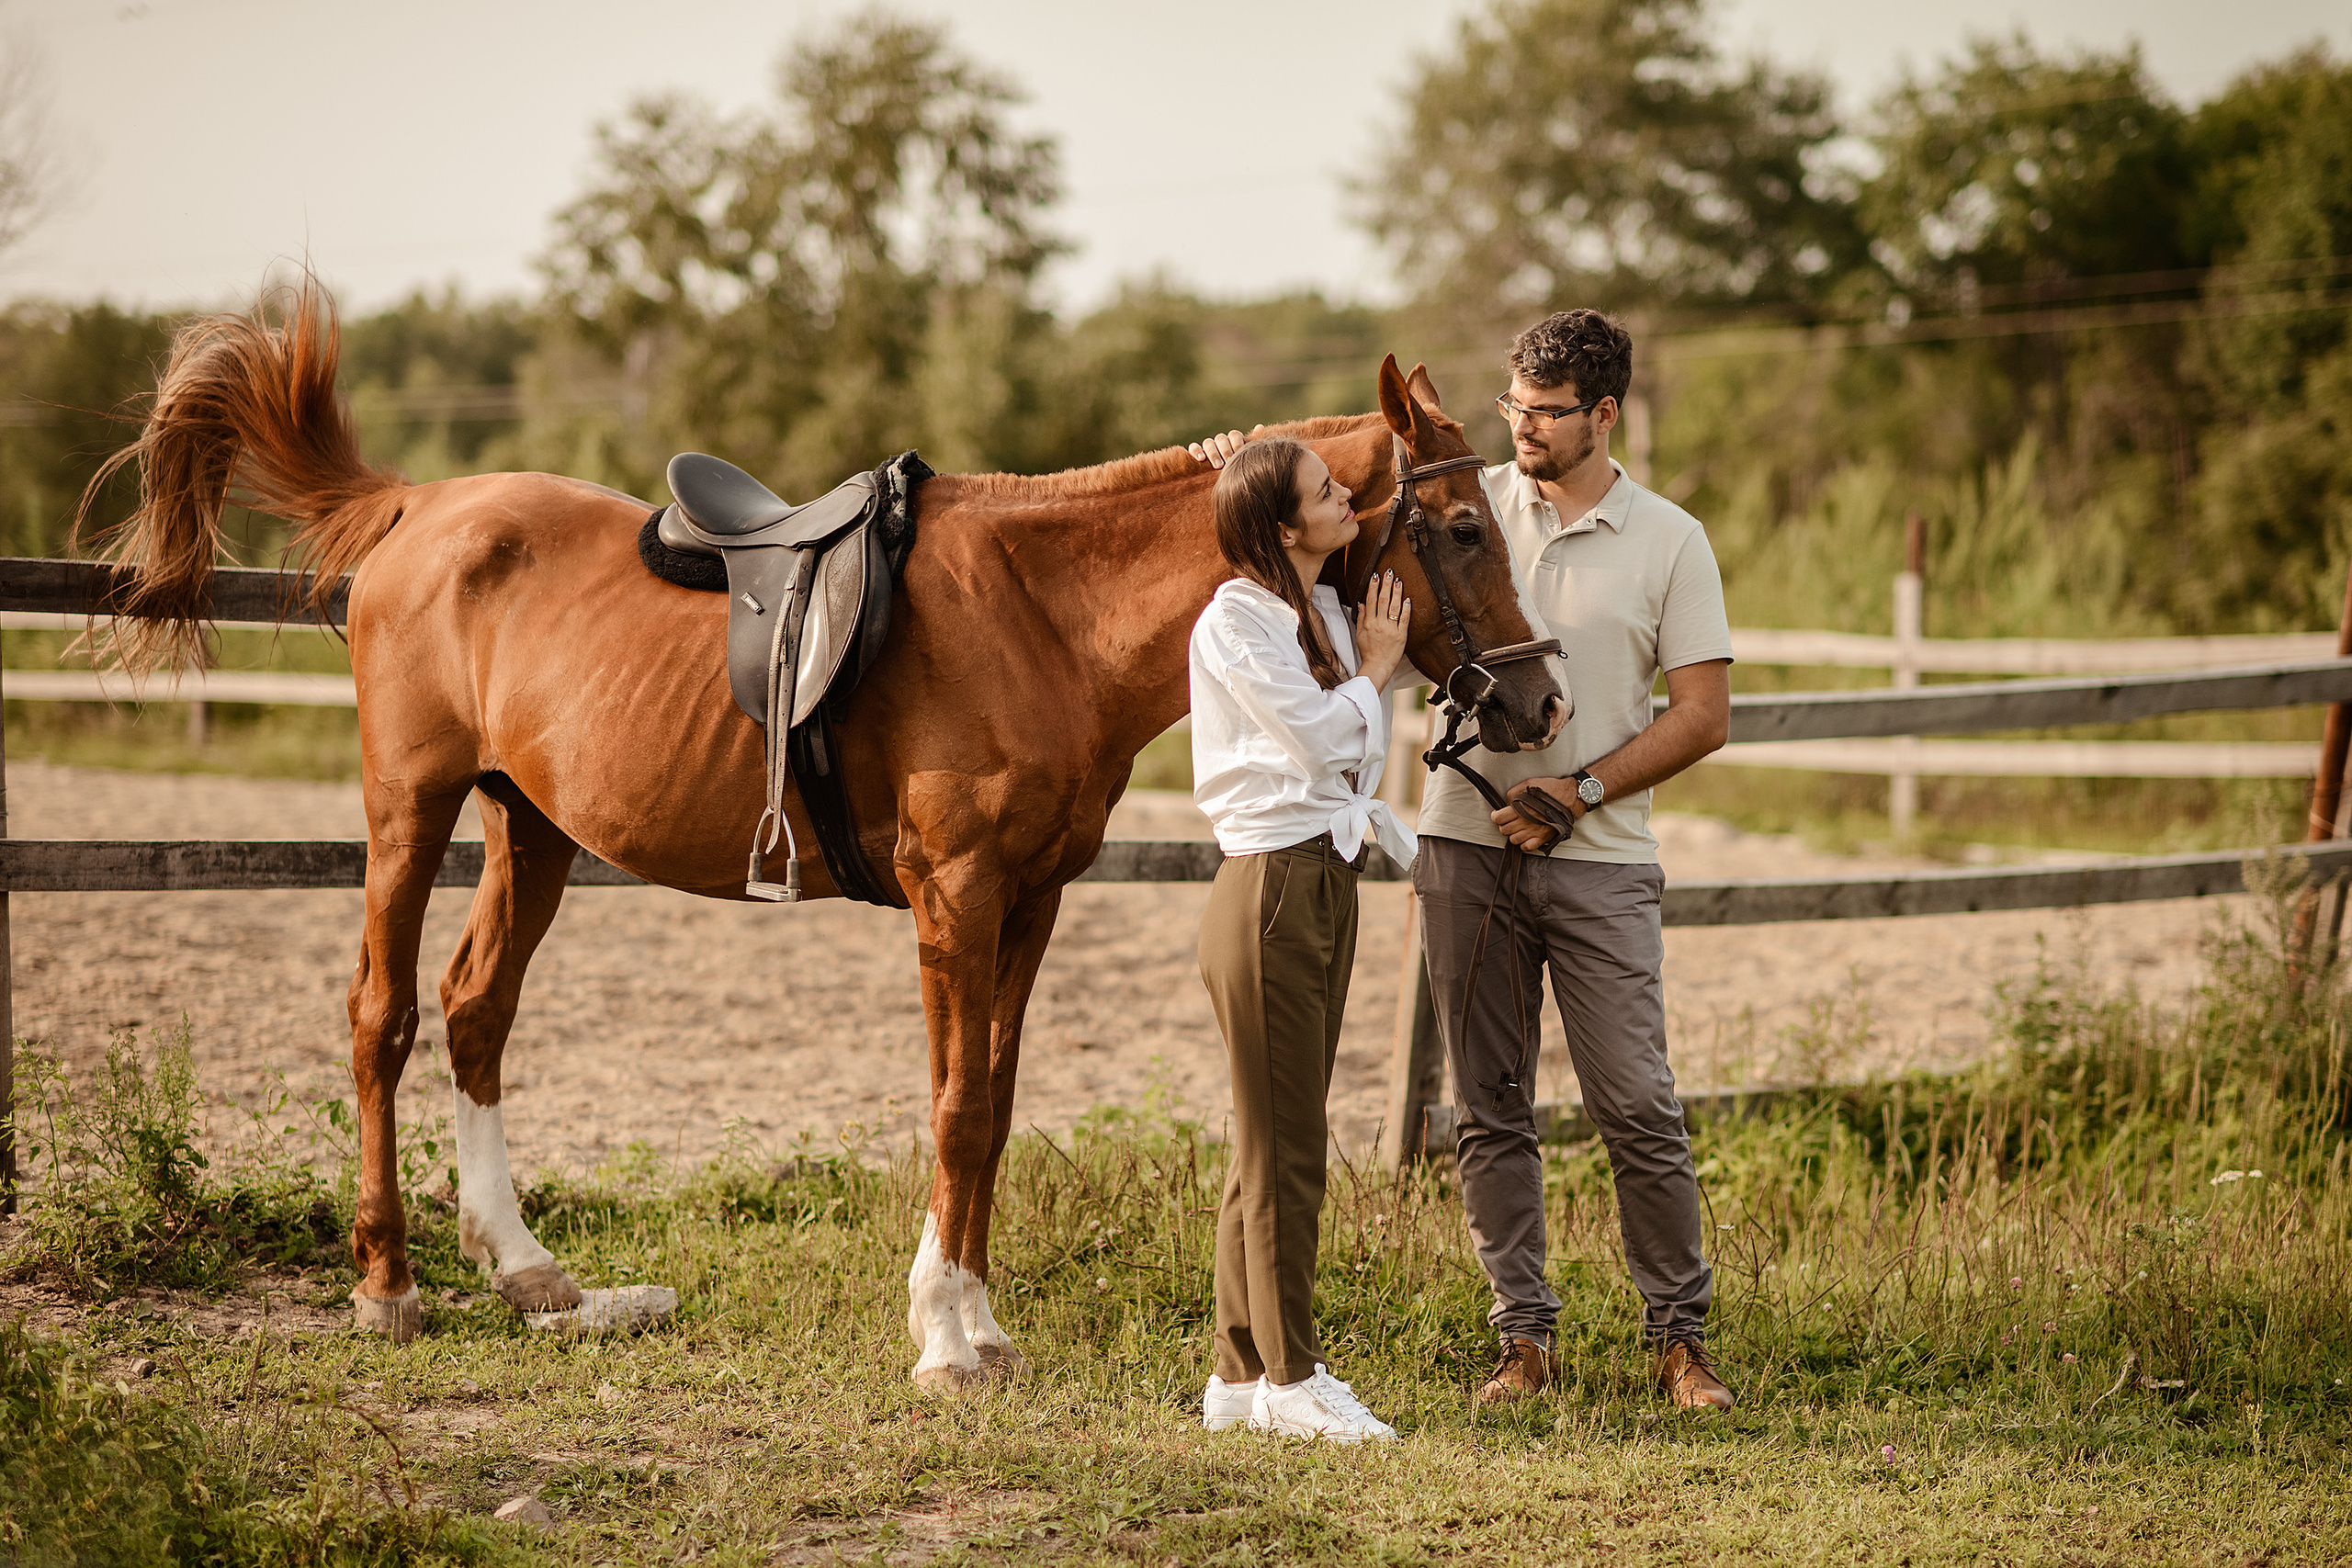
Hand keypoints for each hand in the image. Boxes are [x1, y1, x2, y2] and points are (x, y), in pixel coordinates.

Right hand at [1186, 427, 1262, 469]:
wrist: (1227, 486)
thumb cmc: (1240, 471)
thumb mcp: (1246, 458)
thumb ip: (1252, 444)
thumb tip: (1260, 427)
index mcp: (1233, 442)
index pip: (1234, 435)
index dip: (1236, 443)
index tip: (1238, 454)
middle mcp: (1220, 443)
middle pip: (1221, 438)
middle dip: (1225, 450)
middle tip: (1228, 462)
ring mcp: (1208, 448)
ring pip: (1208, 442)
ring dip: (1213, 453)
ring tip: (1218, 466)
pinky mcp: (1196, 454)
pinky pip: (1193, 447)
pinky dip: (1196, 451)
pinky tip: (1201, 459)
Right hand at [1354, 571, 1409, 688]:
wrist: (1378, 666)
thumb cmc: (1368, 651)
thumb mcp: (1360, 634)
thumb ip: (1361, 617)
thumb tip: (1361, 603)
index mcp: (1369, 623)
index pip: (1370, 600)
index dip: (1373, 587)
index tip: (1375, 576)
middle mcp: (1379, 624)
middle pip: (1382, 600)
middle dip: (1385, 585)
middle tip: (1388, 572)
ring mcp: (1391, 629)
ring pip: (1394, 607)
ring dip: (1396, 593)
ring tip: (1398, 581)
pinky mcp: (1401, 635)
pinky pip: (1404, 620)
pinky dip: (1406, 609)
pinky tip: (1408, 599)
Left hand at [1491, 777, 1580, 854]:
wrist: (1571, 796)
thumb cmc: (1551, 789)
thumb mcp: (1529, 784)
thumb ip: (1514, 793)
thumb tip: (1506, 803)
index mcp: (1521, 808)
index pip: (1498, 818)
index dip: (1496, 816)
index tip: (1498, 814)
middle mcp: (1526, 822)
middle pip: (1504, 830)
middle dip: (1504, 824)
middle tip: (1509, 820)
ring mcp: (1534, 831)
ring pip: (1513, 840)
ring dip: (1513, 834)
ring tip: (1518, 828)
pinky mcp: (1543, 838)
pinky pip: (1527, 848)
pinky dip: (1524, 844)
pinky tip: (1526, 837)